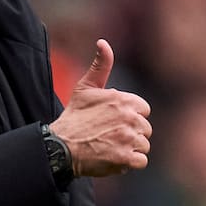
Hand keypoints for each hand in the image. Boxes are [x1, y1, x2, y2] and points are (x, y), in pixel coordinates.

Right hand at [50, 39, 151, 177]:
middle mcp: (129, 118)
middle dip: (131, 133)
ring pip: (143, 145)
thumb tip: (103, 42)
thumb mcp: (85, 88)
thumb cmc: (74, 117)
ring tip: (110, 147)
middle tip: (109, 136)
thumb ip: (101, 65)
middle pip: (145, 129)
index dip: (130, 116)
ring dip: (130, 149)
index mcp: (123, 100)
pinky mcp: (126, 158)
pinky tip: (114, 158)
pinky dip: (129, 163)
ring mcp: (128, 139)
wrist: (61, 146)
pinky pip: (140, 161)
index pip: (143, 109)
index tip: (114, 121)